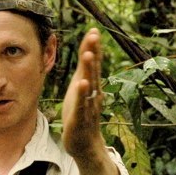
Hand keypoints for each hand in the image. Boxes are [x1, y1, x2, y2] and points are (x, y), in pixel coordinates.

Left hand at [62, 28, 120, 174]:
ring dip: (89, 70)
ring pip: (89, 85)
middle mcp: (93, 94)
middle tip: (94, 34)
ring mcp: (89, 106)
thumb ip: (84, 74)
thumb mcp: (80, 91)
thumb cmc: (81, 115)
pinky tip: (83, 84)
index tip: (93, 30)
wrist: (85, 144)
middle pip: (93, 70)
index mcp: (90, 86)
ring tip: (88, 54)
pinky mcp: (81, 119)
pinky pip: (83, 105)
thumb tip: (86, 53)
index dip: (92, 47)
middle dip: (93, 52)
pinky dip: (83, 95)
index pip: (93, 64)